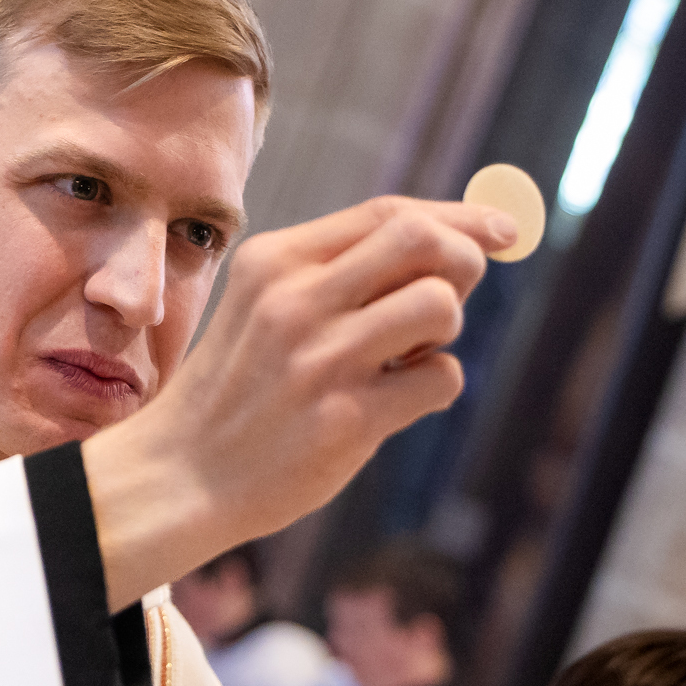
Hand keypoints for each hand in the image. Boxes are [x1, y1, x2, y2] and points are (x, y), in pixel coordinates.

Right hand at [82, 197, 518, 604]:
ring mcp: (319, 359)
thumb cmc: (239, 387)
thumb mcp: (264, 306)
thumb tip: (457, 243)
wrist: (182, 473)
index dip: (458, 217)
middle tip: (455, 296)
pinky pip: (440, 379)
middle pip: (421, 239)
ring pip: (440, 306)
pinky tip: (395, 402)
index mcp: (273, 260)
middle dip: (465, 260)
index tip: (503, 229)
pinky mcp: (345, 418)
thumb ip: (339, 272)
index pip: (387, 212)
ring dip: (447, 331)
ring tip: (408, 356)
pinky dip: (435, 387)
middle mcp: (294, 300)